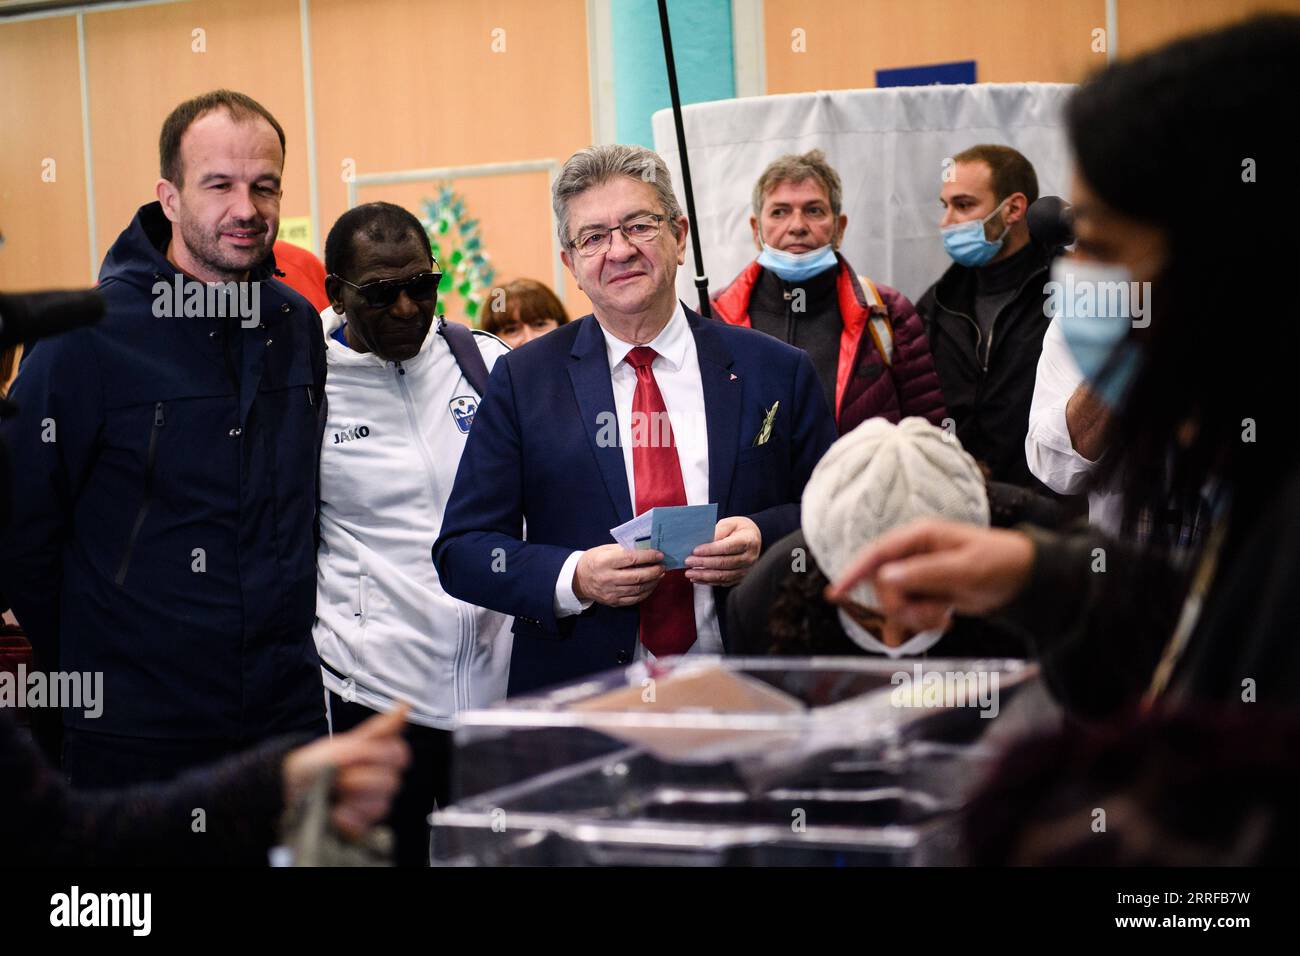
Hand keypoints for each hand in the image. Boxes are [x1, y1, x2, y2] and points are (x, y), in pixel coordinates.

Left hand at [282, 704, 410, 838]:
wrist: (293, 785)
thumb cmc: (320, 761)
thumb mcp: (347, 742)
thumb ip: (380, 728)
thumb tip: (404, 706)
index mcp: (383, 757)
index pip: (400, 755)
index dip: (378, 756)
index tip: (359, 753)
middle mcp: (383, 779)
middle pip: (391, 782)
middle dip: (361, 779)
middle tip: (340, 775)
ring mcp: (375, 802)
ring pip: (380, 804)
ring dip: (353, 799)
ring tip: (336, 793)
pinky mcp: (364, 824)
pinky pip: (366, 824)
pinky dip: (348, 817)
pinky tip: (337, 810)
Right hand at [574, 543, 665, 606]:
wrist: (578, 579)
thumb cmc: (593, 560)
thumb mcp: (605, 549)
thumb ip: (624, 549)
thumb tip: (645, 548)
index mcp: (605, 562)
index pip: (631, 559)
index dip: (648, 556)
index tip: (659, 554)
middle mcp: (608, 578)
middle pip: (637, 576)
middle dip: (654, 571)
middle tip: (663, 566)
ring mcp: (611, 592)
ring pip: (638, 589)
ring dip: (653, 582)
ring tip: (660, 575)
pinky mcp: (614, 602)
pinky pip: (635, 599)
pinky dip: (646, 592)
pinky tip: (652, 585)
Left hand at [684, 516, 760, 586]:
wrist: (753, 538)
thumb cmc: (739, 529)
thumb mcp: (729, 524)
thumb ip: (717, 532)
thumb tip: (701, 543)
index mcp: (748, 541)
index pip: (727, 547)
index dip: (710, 550)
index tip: (695, 550)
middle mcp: (749, 557)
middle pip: (724, 563)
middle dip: (704, 563)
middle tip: (688, 561)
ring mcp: (746, 570)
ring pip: (723, 575)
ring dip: (704, 575)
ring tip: (689, 573)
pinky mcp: (740, 578)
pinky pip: (723, 582)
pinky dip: (708, 581)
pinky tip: (697, 578)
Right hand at [823, 518, 1033, 631]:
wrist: (1022, 580)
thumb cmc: (999, 563)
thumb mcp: (965, 568)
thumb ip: (925, 573)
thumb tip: (886, 577)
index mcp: (920, 537)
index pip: (877, 553)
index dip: (853, 572)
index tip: (835, 593)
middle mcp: (914, 554)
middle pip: (884, 586)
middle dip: (903, 607)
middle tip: (932, 615)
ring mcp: (919, 574)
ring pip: (895, 602)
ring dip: (915, 617)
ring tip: (943, 617)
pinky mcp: (926, 592)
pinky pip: (909, 612)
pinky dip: (923, 621)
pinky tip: (944, 618)